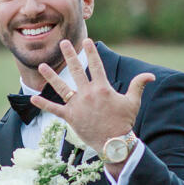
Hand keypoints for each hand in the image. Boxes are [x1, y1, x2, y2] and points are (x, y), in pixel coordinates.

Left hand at [30, 38, 154, 153]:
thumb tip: (150, 76)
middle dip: (70, 55)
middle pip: (76, 71)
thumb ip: (138, 85)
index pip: (96, 65)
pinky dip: (44, 104)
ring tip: (42, 66)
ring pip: (61, 87)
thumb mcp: (133, 102)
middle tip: (63, 43)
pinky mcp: (70, 117)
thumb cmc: (124, 122)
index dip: (91, 52)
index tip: (87, 41)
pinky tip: (33, 97)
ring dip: (51, 76)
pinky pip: (54, 109)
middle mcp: (88, 94)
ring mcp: (78, 105)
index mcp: (102, 88)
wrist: (114, 143)